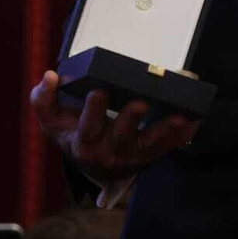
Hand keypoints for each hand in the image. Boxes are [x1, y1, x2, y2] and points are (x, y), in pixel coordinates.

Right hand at [29, 70, 197, 183]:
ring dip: (165, 131)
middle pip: (121, 137)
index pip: (87, 127)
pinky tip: (194, 121)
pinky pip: (168, 147)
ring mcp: (132, 157)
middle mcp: (108, 153)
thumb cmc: (73, 133)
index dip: (92, 111)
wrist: (93, 162)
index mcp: (84, 143)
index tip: (98, 91)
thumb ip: (43, 99)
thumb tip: (50, 76)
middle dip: (130, 120)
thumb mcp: (52, 120)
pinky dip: (182, 136)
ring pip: (150, 145)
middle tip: (141, 102)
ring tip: (179, 117)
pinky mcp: (150, 156)